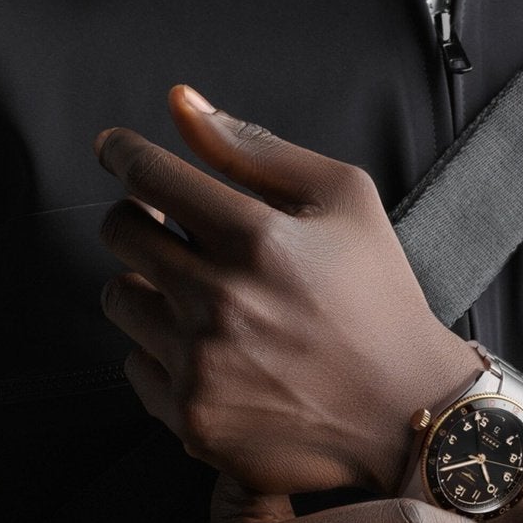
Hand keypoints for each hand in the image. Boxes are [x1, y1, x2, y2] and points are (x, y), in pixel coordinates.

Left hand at [93, 84, 484, 495]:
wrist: (407, 412)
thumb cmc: (378, 296)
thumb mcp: (343, 198)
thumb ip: (255, 147)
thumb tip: (181, 103)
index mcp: (258, 239)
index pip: (149, 175)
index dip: (124, 153)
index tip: (115, 149)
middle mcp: (220, 301)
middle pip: (118, 231)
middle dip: (137, 216)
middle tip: (169, 225)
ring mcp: (201, 365)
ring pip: (118, 297)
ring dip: (147, 284)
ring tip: (200, 294)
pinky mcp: (191, 418)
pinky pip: (134, 364)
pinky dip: (161, 351)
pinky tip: (212, 350)